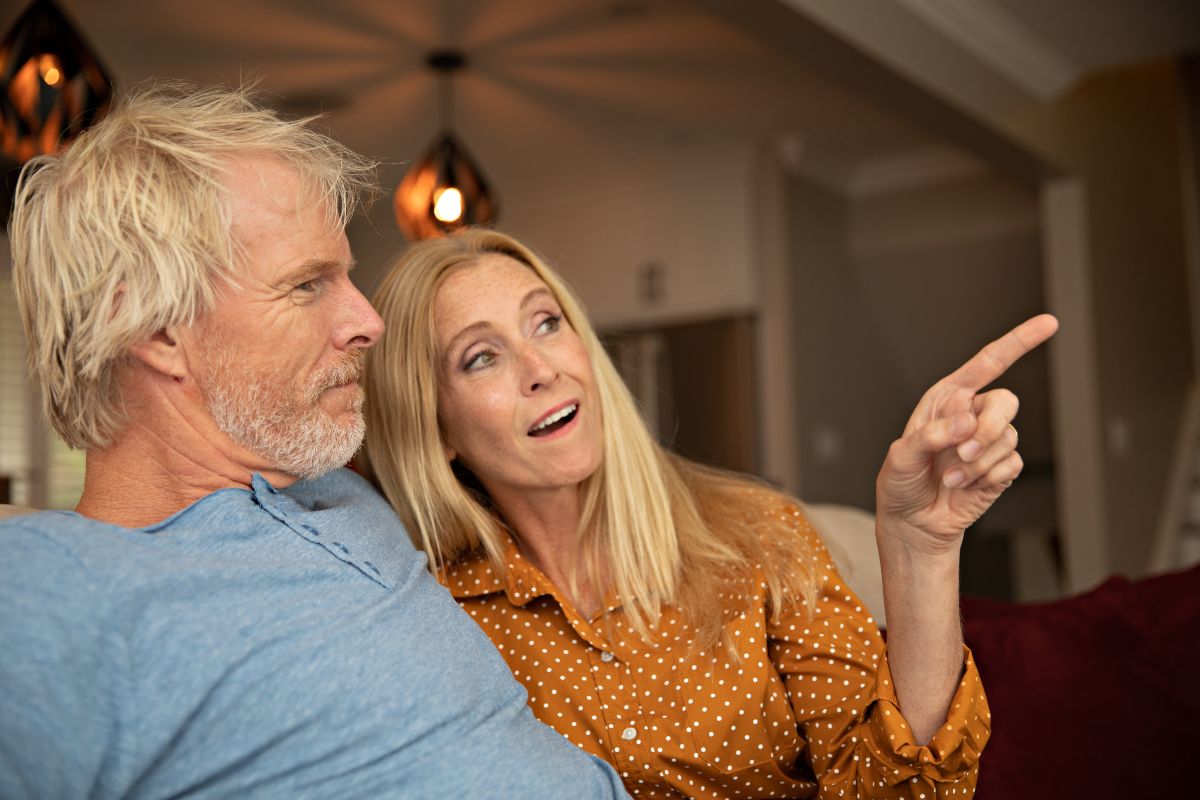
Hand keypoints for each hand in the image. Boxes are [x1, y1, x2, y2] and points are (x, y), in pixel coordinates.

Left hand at [875, 314, 1058, 556]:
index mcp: (947, 399)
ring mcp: (989, 441)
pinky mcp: (1001, 468)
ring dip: (978, 462)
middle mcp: (972, 414)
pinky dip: (986, 478)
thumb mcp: (901, 456)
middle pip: (1007, 402)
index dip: (1019, 342)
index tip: (1050, 323)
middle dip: (989, 429)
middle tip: (963, 452)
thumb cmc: (900, 482)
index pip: (988, 363)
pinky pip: (1012, 464)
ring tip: (950, 478)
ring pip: (1009, 438)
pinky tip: (964, 487)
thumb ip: (931, 435)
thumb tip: (966, 422)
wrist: (912, 521)